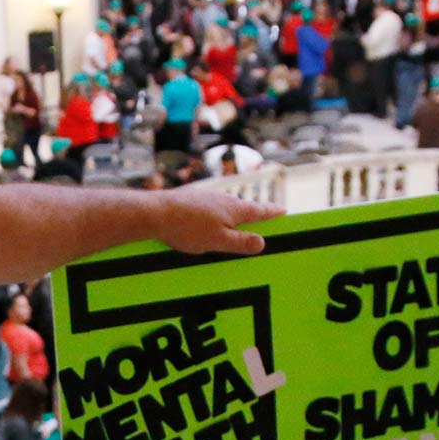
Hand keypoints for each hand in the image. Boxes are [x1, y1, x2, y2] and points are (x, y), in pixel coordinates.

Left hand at [158, 191, 283, 254]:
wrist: (154, 213)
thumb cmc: (187, 228)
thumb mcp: (218, 241)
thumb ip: (241, 242)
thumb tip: (262, 242)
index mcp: (234, 209)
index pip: (260, 211)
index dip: (272, 212)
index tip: (283, 210)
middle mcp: (222, 199)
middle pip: (243, 208)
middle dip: (253, 214)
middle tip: (264, 217)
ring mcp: (205, 198)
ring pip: (225, 208)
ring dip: (233, 216)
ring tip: (236, 226)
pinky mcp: (191, 200)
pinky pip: (209, 210)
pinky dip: (215, 217)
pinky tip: (207, 224)